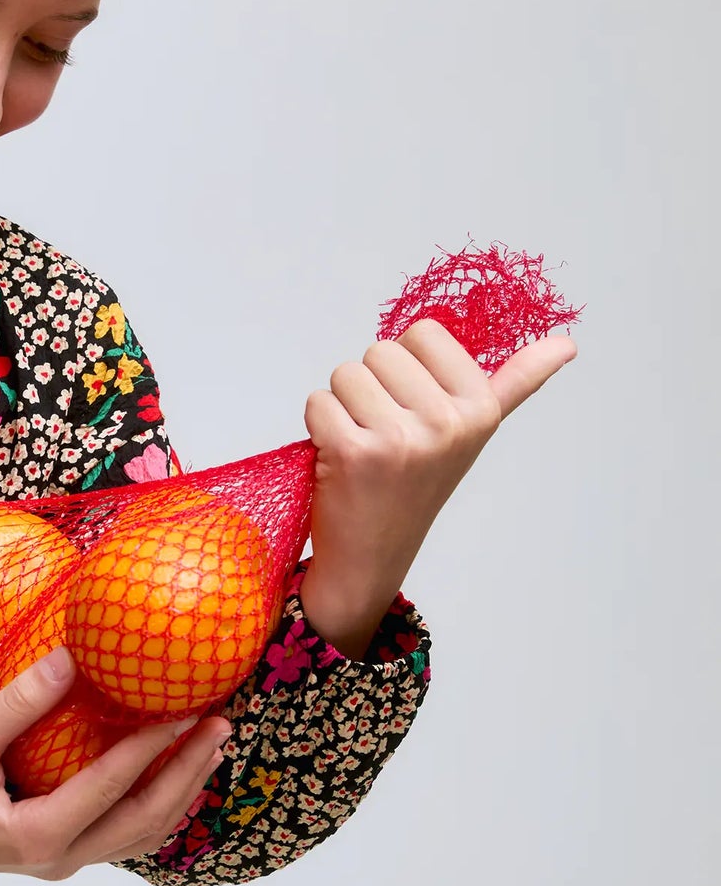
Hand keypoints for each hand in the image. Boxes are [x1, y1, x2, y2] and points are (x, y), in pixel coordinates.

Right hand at [0, 647, 230, 877]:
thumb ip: (19, 703)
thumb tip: (75, 656)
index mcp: (37, 837)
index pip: (112, 787)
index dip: (155, 747)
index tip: (187, 708)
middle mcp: (59, 859)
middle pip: (145, 821)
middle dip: (189, 773)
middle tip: (222, 725)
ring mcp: (62, 860)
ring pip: (141, 832)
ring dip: (181, 788)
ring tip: (211, 743)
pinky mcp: (60, 850)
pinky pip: (123, 829)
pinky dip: (155, 799)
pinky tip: (172, 766)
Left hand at [301, 319, 576, 656]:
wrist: (373, 553)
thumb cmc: (418, 481)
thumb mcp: (475, 429)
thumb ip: (518, 381)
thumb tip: (567, 343)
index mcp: (481, 408)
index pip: (423, 332)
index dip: (407, 365)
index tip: (416, 406)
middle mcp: (447, 423)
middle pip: (380, 350)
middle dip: (372, 384)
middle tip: (384, 432)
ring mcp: (401, 440)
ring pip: (345, 373)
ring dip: (343, 405)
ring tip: (363, 445)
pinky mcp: (353, 453)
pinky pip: (319, 401)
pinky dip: (319, 426)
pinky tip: (339, 459)